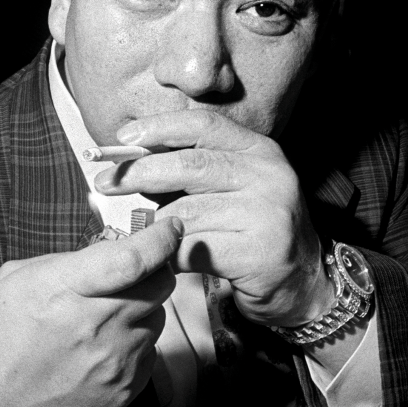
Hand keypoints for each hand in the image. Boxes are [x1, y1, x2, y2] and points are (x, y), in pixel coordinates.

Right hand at [0, 217, 181, 406]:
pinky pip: (150, 352)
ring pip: (157, 318)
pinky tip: (101, 349)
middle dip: (154, 270)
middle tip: (132, 272)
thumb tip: (106, 249)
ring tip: (103, 319)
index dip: (160, 238)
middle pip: (160, 285)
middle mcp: (98, 325)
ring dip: (141, 309)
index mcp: (65, 289)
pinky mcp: (126, 390)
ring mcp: (116, 361)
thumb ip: (65, 260)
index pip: (135, 257)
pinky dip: (134, 343)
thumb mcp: (14, 280)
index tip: (168, 228)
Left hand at [94, 110, 333, 327]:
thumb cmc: (251, 230)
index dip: (158, 127)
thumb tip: (130, 157)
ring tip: (141, 233)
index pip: (202, 124)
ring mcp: (267, 212)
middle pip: (188, 165)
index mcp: (259, 150)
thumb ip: (191, 169)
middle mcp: (268, 175)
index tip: (123, 137)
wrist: (302, 282)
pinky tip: (161, 258)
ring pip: (186, 212)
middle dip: (138, 172)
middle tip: (105, 182)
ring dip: (153, 224)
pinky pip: (193, 248)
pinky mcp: (259, 251)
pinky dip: (169, 254)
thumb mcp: (232, 186)